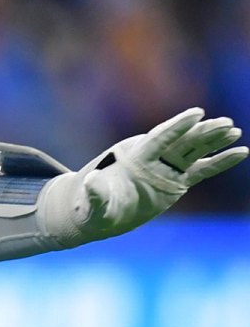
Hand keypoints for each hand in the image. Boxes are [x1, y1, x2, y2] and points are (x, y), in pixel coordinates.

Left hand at [45, 108, 247, 246]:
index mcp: (135, 158)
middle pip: (181, 141)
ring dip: (213, 140)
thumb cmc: (91, 207)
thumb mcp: (92, 203)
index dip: (178, 127)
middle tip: (225, 122)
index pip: (160, 138)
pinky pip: (202, 170)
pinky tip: (241, 152)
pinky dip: (220, 162)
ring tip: (234, 128)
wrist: (96, 213)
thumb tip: (91, 181)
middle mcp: (152, 160)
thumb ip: (95, 193)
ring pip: (193, 151)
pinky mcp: (175, 183)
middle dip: (202, 132)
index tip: (197, 113)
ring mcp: (165, 170)